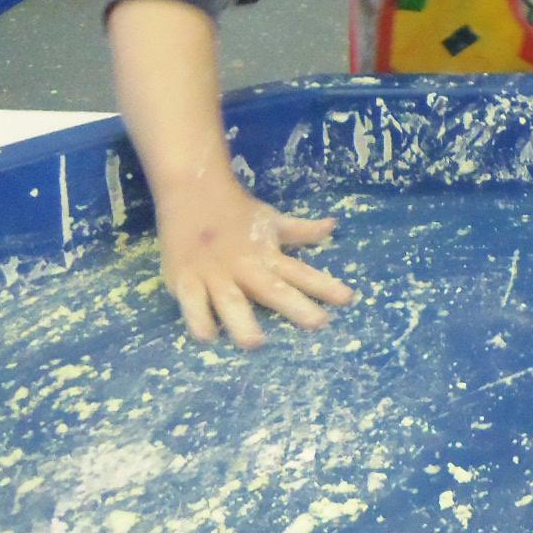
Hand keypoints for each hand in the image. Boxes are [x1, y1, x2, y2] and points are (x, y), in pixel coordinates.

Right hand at [156, 174, 354, 347]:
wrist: (192, 189)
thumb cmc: (236, 212)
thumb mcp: (272, 221)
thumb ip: (301, 230)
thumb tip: (333, 226)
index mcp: (267, 254)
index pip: (301, 272)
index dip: (324, 285)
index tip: (348, 299)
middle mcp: (244, 266)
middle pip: (272, 289)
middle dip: (295, 306)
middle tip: (319, 324)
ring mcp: (214, 274)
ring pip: (230, 300)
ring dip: (242, 321)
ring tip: (256, 343)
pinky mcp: (185, 278)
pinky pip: (192, 302)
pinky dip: (198, 318)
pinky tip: (208, 336)